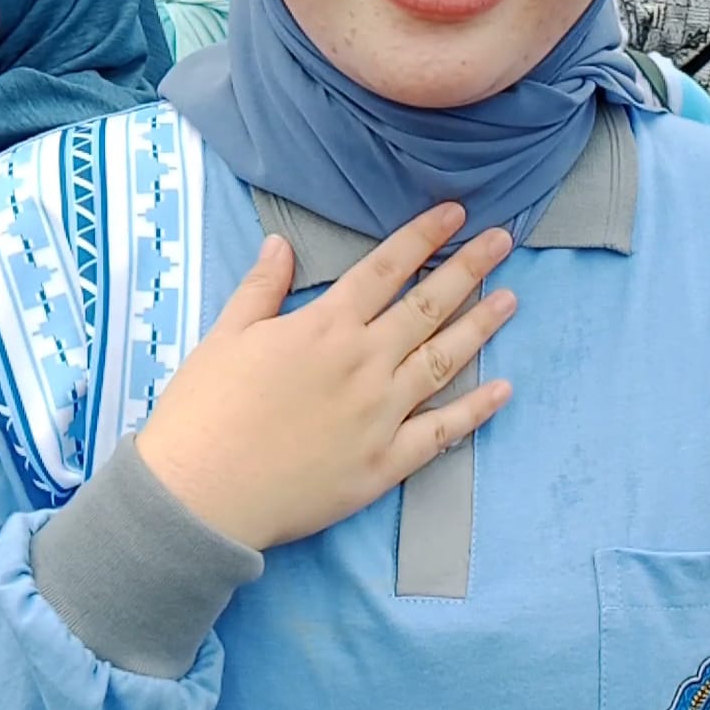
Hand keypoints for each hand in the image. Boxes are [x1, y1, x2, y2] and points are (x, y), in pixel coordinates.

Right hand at [135, 203, 515, 550]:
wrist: (199, 495)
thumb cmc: (204, 411)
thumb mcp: (225, 335)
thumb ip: (261, 287)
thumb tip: (281, 243)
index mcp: (325, 326)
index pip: (386, 268)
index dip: (423, 237)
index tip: (457, 213)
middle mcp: (363, 362)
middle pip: (428, 306)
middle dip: (470, 268)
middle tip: (503, 241)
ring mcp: (381, 414)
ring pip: (443, 360)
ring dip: (481, 326)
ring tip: (511, 299)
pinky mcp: (385, 463)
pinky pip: (440, 432)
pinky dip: (475, 410)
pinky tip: (502, 390)